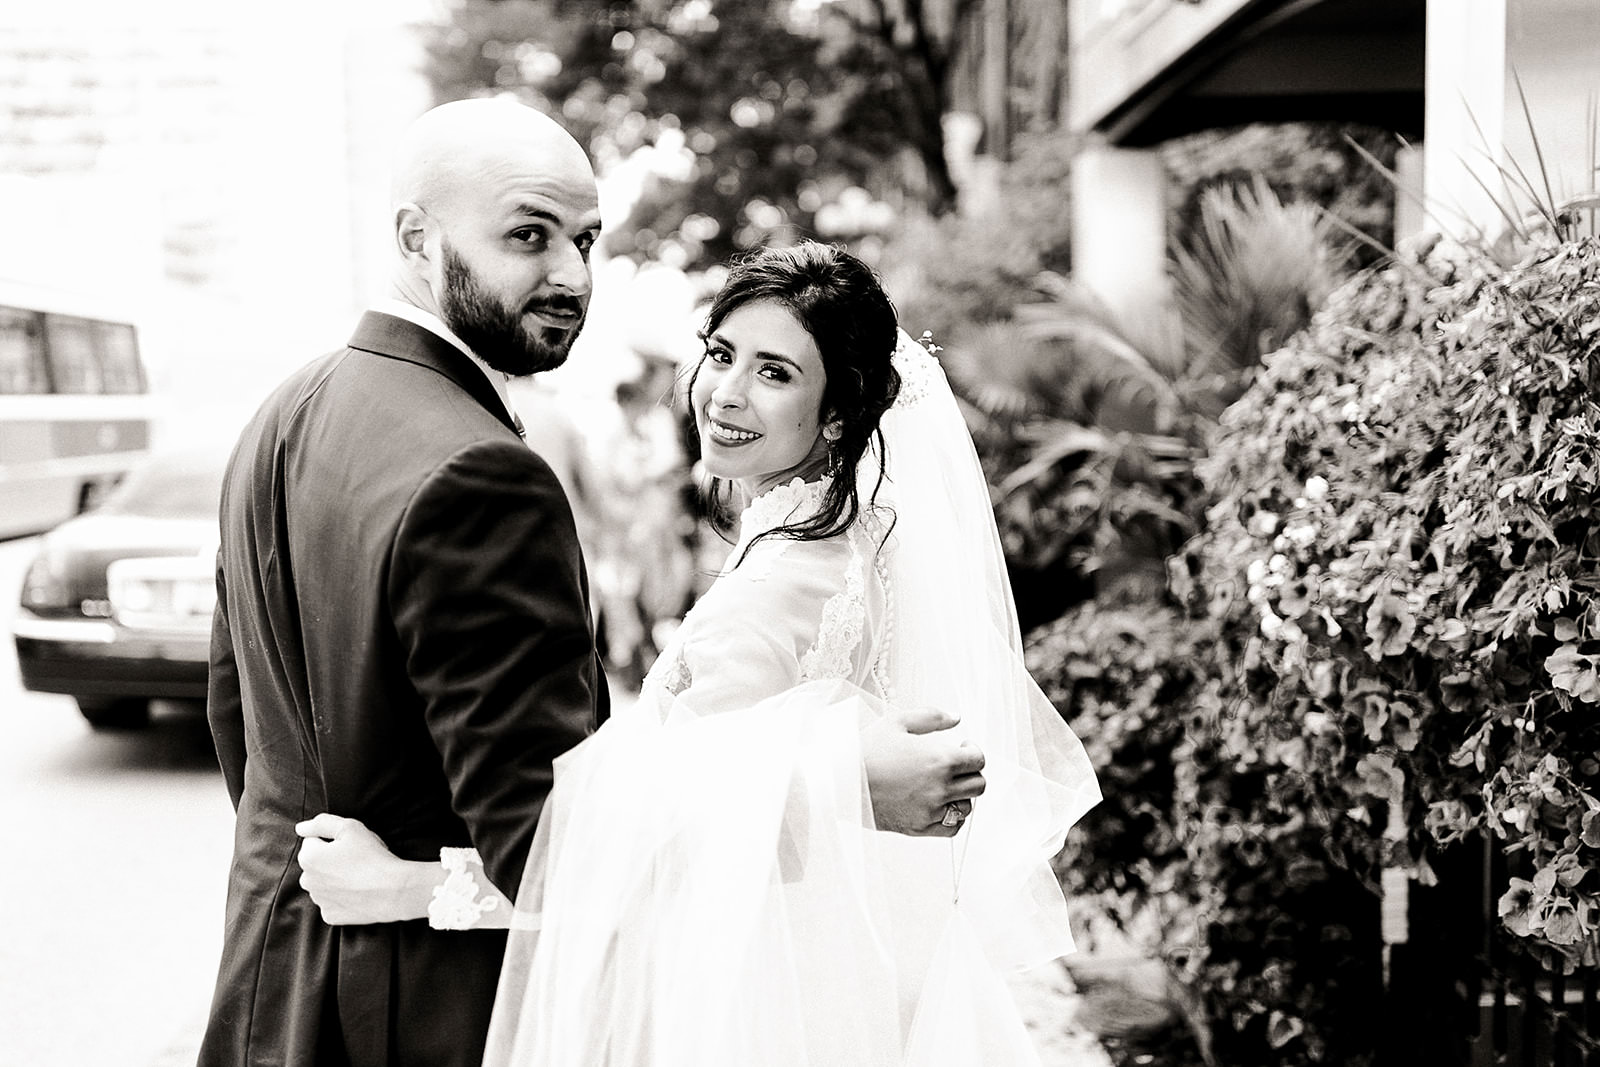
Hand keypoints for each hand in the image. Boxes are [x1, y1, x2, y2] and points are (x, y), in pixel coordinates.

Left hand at [294, 813, 434, 924]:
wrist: (393, 891)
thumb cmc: (372, 857)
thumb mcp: (350, 828)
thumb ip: (321, 823)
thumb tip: (301, 828)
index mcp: (308, 857)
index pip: (312, 840)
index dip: (333, 839)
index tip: (349, 844)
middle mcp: (307, 881)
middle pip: (316, 863)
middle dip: (329, 859)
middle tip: (355, 859)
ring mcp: (319, 900)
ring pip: (323, 882)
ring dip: (334, 878)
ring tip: (358, 876)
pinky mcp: (330, 915)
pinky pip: (332, 901)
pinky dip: (341, 897)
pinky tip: (357, 892)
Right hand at [860, 705, 985, 836]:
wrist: (841, 781)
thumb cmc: (866, 750)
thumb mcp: (897, 721)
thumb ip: (932, 717)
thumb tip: (956, 717)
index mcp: (940, 760)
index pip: (978, 760)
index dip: (973, 751)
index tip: (963, 747)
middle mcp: (940, 787)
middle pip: (978, 784)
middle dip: (970, 772)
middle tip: (956, 765)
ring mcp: (930, 810)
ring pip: (967, 806)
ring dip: (962, 794)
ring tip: (945, 784)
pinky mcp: (919, 827)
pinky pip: (952, 827)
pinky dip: (952, 817)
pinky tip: (941, 805)